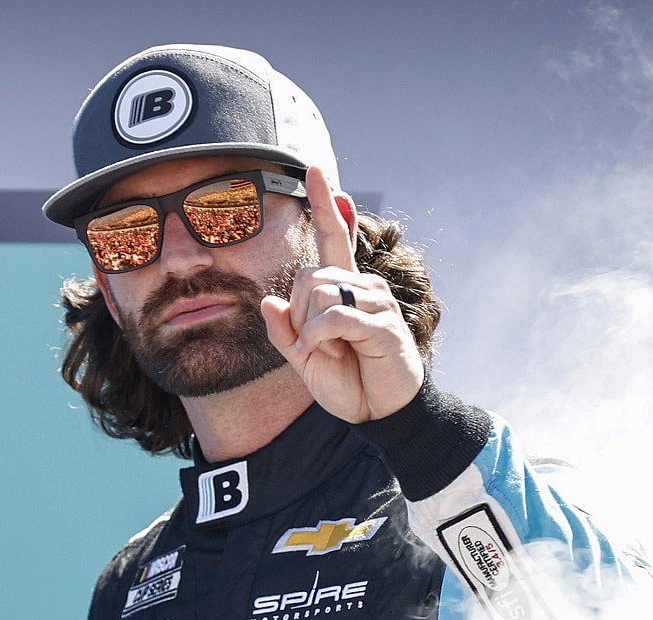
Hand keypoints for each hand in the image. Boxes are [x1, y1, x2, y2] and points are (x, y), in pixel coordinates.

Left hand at [260, 165, 424, 422]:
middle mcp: (363, 287)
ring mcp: (376, 302)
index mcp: (344, 290)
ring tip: (329, 353)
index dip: (323, 205)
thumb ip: (285, 332)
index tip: (315, 171)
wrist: (380, 414)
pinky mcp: (384, 324)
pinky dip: (320, 338)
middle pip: (308, 277)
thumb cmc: (349, 384)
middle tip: (314, 346)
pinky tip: (329, 354)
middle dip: (298, 315)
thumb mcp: (304, 360)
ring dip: (310, 331)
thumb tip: (269, 301)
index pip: (332, 238)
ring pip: (319, 294)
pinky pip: (335, 317)